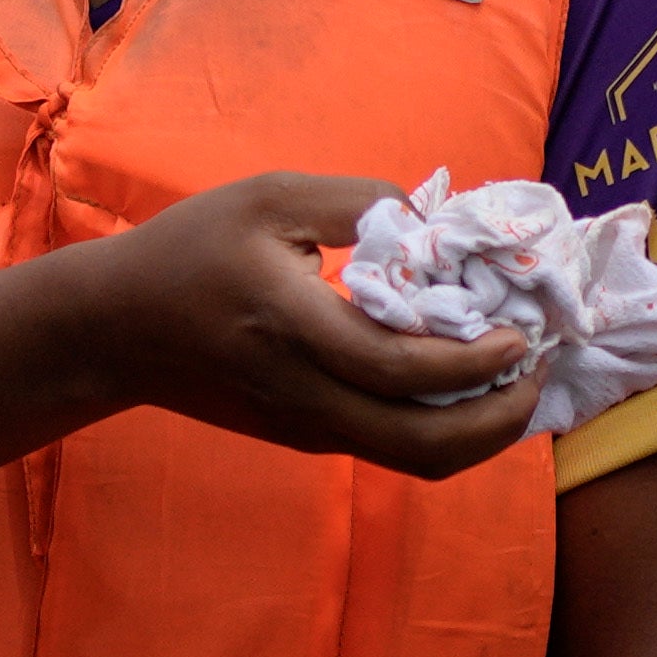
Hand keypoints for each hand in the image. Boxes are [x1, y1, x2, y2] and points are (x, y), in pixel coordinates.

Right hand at [72, 173, 531, 476]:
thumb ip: (360, 199)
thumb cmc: (191, 251)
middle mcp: (304, 396)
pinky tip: (466, 386)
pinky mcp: (307, 439)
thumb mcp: (269, 197)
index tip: (523, 333)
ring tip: (516, 384)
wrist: (117, 331)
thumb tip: (436, 220)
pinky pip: (392, 449)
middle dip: (499, 421)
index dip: (476, 362)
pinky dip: (443, 428)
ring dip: (479, 433)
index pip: (400, 369)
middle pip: (422, 444)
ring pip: (413, 460)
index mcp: (293, 329)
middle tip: (538, 373)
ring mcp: (307, 428)